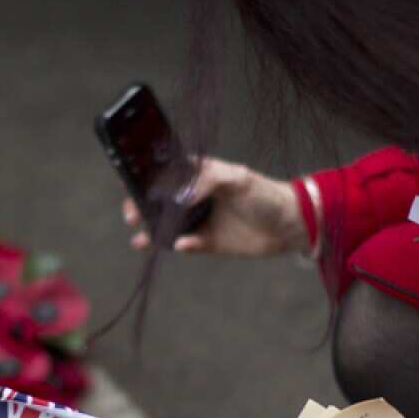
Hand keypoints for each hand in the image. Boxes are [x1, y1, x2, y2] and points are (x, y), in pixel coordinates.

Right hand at [123, 157, 306, 255]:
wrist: (289, 225)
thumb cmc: (265, 194)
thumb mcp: (237, 178)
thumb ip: (207, 181)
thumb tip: (180, 197)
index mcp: (200, 174)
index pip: (166, 173)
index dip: (146, 178)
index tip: (129, 184)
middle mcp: (195, 196)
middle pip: (159, 201)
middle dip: (141, 207)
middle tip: (131, 215)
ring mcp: (200, 220)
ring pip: (167, 225)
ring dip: (152, 231)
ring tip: (139, 238)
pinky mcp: (207, 242)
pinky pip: (186, 244)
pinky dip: (179, 245)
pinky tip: (179, 244)